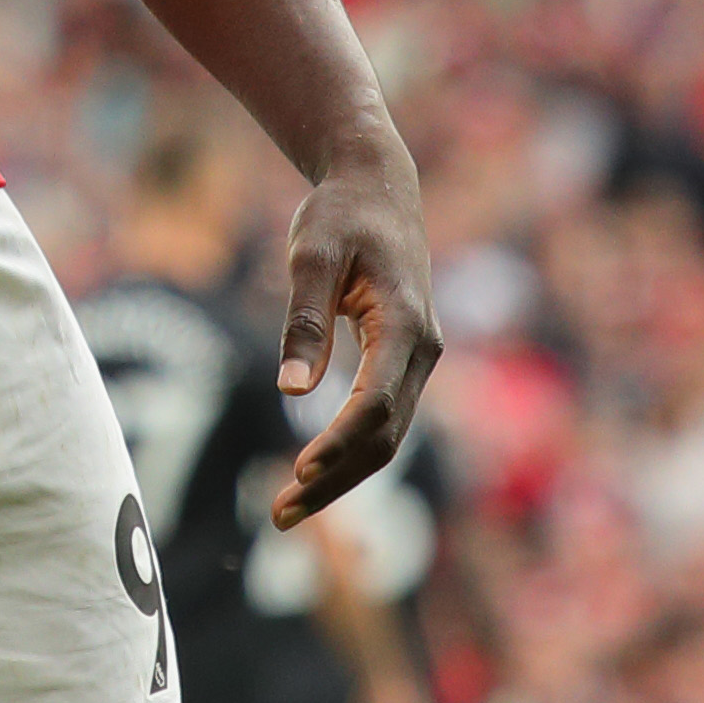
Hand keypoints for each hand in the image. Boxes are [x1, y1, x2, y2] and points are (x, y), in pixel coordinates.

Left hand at [271, 139, 438, 524]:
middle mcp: (423, 350)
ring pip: (387, 436)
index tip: (299, 472)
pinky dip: (350, 453)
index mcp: (404, 323)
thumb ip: (304, 320)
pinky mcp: (404, 363)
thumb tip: (291, 392)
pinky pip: (382, 420)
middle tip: (280, 515)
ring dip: (341, 477)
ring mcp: (419, 360)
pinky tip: (313, 476)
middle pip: (385, 435)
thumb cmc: (340, 215)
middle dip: (335, 480)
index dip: (338, 442)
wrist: (378, 187)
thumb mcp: (310, 254)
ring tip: (285, 510)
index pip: (376, 402)